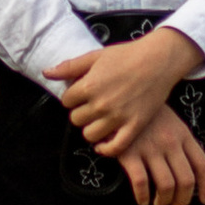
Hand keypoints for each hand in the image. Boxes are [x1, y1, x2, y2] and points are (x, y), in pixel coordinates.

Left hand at [46, 24, 204, 155]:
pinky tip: (104, 143)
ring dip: (92, 129)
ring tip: (99, 120)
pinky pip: (114, 148)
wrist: (158, 60)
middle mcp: (100, 104)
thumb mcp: (95, 56)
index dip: (73, 97)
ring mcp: (117, 117)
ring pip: (90, 135)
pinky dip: (106, 149)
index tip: (82, 94)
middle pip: (76, 120)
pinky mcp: (134, 126)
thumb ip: (70, 67)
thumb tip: (46, 73)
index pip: (66, 101)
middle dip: (81, 113)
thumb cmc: (126, 55)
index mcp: (89, 86)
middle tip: (92, 106)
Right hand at [117, 111, 204, 204]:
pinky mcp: (129, 152)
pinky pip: (141, 183)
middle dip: (183, 200)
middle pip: (186, 180)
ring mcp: (150, 148)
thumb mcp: (172, 122)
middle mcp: (170, 142)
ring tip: (159, 204)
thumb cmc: (148, 115)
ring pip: (166, 185)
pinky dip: (143, 197)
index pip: (203, 165)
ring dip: (164, 201)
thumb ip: (182, 143)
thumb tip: (191, 174)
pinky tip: (142, 201)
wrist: (121, 96)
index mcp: (183, 135)